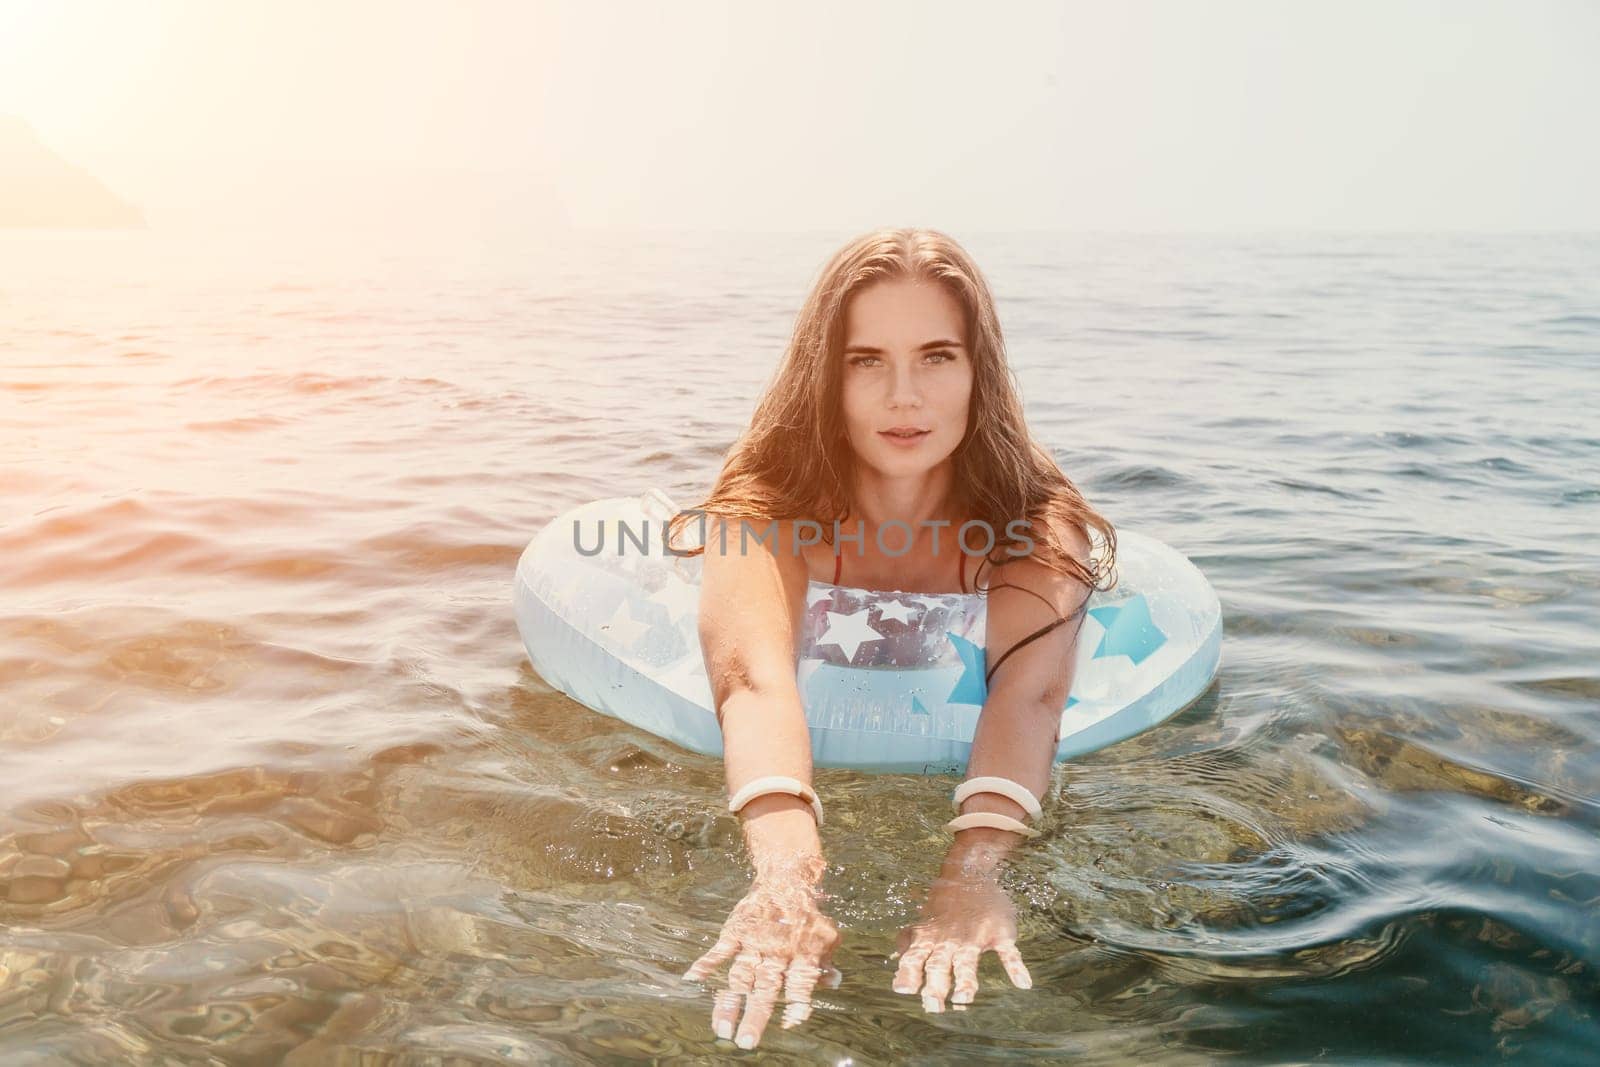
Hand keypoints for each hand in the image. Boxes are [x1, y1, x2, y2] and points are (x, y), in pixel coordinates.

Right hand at [682, 873, 842, 1048]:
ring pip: (740, 976)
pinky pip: (720, 949)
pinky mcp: (736, 931)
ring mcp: (754, 942)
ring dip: (730, 1002)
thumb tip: (835, 982)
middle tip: (745, 1042)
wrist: (785, 879)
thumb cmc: (807, 916)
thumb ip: (826, 963)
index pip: (799, 987)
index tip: (789, 1025)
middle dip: (755, 1016)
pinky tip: (693, 979)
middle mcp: (776, 953)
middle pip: (764, 989)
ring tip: (721, 1028)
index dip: (795, 1005)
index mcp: (801, 957)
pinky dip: (706, 963)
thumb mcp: (826, 938)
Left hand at [892, 864, 1030, 1011]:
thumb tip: (896, 960)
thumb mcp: (922, 920)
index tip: (904, 990)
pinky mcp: (999, 934)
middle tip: (933, 1007)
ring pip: (969, 961)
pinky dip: (1016, 967)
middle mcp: (950, 940)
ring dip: (966, 981)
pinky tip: (1023, 983)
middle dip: (935, 987)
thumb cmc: (944, 904)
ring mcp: (975, 937)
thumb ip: (909, 941)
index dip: (909, 974)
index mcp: (930, 938)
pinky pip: (1008, 953)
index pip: (915, 959)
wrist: (971, 873)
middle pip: (940, 965)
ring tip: (964, 999)